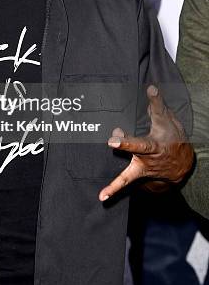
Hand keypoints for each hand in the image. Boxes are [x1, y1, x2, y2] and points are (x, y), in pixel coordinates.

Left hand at [98, 84, 193, 201]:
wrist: (182, 164)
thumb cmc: (171, 137)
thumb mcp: (167, 120)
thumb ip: (157, 105)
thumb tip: (150, 87)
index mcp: (156, 142)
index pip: (145, 135)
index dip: (133, 135)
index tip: (118, 134)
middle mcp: (149, 156)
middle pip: (139, 148)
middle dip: (126, 144)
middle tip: (112, 140)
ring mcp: (143, 168)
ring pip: (130, 172)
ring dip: (116, 181)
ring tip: (103, 193)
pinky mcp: (138, 174)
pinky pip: (125, 182)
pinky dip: (114, 190)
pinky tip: (101, 197)